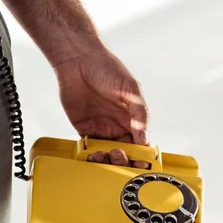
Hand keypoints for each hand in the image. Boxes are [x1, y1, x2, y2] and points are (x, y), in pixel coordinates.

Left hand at [53, 48, 150, 168]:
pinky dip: (90, 155)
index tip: (140, 162)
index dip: (141, 154)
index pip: (141, 142)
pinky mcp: (84, 128)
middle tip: (118, 155)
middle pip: (124, 151)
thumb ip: (139, 114)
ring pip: (106, 152)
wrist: (78, 60)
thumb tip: (144, 138)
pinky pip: (88, 147)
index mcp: (132, 116)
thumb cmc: (107, 68)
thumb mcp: (130, 89)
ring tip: (103, 155)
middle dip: (123, 160)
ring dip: (107, 159)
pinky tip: (92, 155)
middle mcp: (117, 124)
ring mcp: (100, 127)